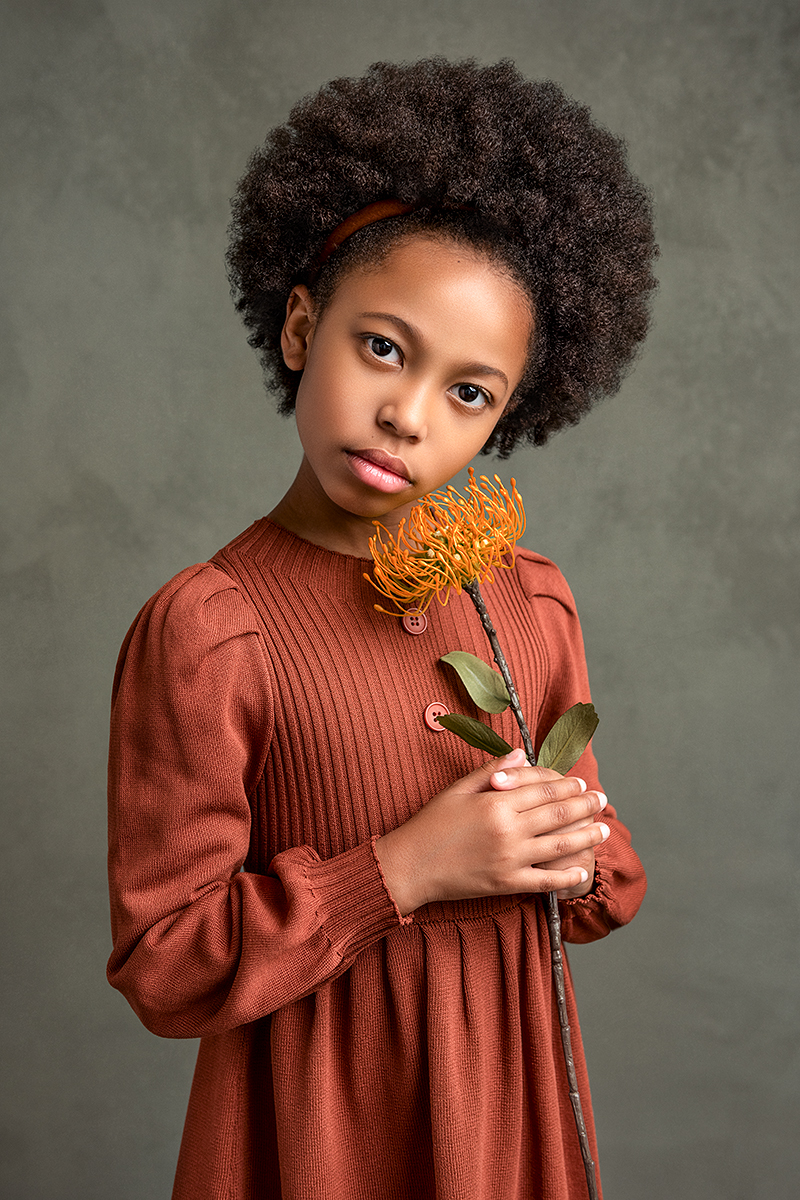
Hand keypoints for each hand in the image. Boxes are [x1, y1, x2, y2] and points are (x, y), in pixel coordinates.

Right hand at [374, 748, 608, 914]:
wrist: (411, 866)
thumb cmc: (431, 824)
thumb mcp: (457, 789)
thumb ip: (493, 770)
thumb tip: (522, 753)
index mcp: (496, 803)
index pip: (543, 789)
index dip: (567, 786)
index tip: (581, 784)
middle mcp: (508, 830)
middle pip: (558, 814)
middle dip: (584, 807)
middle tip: (601, 800)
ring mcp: (510, 859)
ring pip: (559, 845)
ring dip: (585, 837)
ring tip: (603, 830)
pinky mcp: (506, 883)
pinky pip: (545, 881)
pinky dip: (566, 877)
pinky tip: (582, 870)